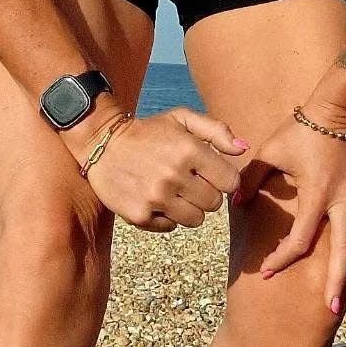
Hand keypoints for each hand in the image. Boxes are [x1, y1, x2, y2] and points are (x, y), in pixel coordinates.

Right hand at [82, 107, 245, 230]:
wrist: (102, 143)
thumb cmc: (148, 131)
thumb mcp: (181, 119)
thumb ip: (216, 131)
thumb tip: (243, 149)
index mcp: (189, 150)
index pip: (230, 182)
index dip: (223, 179)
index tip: (210, 174)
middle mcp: (174, 175)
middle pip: (214, 203)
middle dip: (207, 193)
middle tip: (189, 182)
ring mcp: (156, 198)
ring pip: (196, 220)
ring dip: (189, 208)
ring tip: (174, 191)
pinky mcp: (140, 215)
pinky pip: (171, 227)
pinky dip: (166, 217)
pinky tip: (155, 199)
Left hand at [235, 113, 345, 316]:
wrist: (341, 105)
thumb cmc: (301, 128)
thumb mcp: (271, 151)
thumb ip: (250, 178)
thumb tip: (233, 201)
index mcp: (316, 194)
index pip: (300, 238)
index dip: (283, 258)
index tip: (269, 270)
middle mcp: (342, 199)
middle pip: (344, 250)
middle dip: (337, 281)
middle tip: (330, 309)